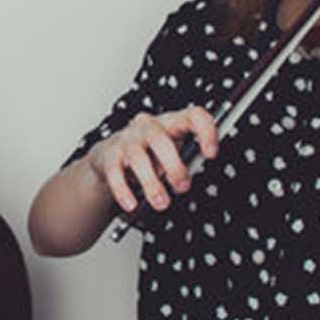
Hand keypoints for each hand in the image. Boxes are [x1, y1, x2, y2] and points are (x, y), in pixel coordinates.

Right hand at [84, 108, 218, 212]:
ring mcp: (126, 140)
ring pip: (138, 157)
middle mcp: (148, 127)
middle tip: (182, 187)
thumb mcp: (171, 154)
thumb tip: (192, 180)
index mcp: (171, 123)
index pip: (192, 116)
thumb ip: (186, 162)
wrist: (109, 158)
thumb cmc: (148, 155)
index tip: (210, 154)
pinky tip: (132, 204)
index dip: (205, 131)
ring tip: (161, 202)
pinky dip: (123, 191)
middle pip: (160, 139)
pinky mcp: (109, 156)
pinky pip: (115, 173)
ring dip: (151, 183)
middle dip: (174, 166)